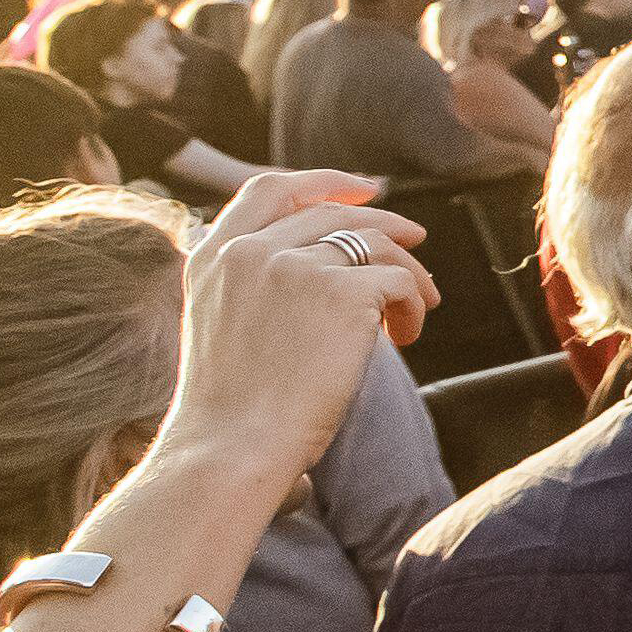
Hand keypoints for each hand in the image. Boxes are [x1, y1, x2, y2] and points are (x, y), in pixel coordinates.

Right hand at [161, 173, 432, 481]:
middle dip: (383, 221)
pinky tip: (406, 335)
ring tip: (418, 306)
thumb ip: (253, 280)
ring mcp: (294, 266)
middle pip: (333, 212)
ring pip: (375, 244)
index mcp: (213, 255)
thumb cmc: (230, 408)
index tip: (362, 189)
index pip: (270, 190)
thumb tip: (323, 255)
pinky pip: (400, 281)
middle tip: (415, 237)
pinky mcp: (341, 292)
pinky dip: (414, 305)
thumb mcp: (218, 321)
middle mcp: (250, 251)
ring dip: (407, 271)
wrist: (232, 449)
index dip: (322, 182)